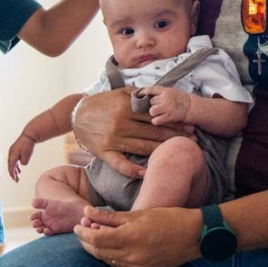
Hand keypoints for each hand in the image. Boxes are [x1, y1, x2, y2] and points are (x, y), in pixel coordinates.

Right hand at [7, 133, 35, 181]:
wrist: (29, 135)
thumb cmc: (28, 144)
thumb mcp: (27, 155)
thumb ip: (24, 162)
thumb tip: (22, 163)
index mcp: (12, 154)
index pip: (11, 166)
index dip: (12, 173)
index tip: (14, 179)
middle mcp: (11, 153)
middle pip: (10, 165)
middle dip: (13, 173)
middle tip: (16, 180)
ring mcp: (12, 151)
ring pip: (12, 162)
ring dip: (14, 170)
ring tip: (17, 176)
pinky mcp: (15, 150)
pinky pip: (14, 159)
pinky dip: (16, 165)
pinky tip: (19, 170)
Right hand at [73, 88, 194, 178]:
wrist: (76, 114)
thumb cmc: (100, 102)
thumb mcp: (118, 93)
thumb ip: (137, 94)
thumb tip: (157, 95)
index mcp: (124, 107)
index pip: (154, 116)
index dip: (172, 121)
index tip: (188, 125)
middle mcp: (120, 124)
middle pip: (152, 132)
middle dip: (173, 135)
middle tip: (192, 138)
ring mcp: (112, 140)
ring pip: (142, 147)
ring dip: (162, 150)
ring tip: (178, 152)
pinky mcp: (104, 152)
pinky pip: (120, 164)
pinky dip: (133, 170)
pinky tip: (147, 173)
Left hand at [74, 206, 201, 266]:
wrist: (193, 236)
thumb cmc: (167, 219)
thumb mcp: (138, 214)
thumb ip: (110, 216)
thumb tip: (88, 212)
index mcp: (129, 238)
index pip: (96, 240)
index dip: (82, 233)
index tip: (77, 225)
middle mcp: (131, 256)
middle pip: (98, 252)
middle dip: (86, 241)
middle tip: (82, 229)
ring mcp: (137, 266)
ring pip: (107, 260)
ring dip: (97, 249)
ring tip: (95, 234)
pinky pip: (119, 265)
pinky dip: (110, 256)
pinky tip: (110, 245)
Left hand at [141, 86, 191, 125]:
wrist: (192, 107)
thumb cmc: (182, 100)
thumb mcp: (171, 92)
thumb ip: (161, 93)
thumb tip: (147, 95)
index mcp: (166, 90)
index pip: (151, 89)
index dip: (143, 92)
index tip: (137, 94)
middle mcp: (166, 97)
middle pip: (151, 101)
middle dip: (152, 105)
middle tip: (157, 108)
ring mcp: (167, 106)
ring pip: (152, 110)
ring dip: (153, 113)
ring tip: (158, 114)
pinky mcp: (169, 116)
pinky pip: (156, 120)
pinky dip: (156, 121)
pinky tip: (159, 120)